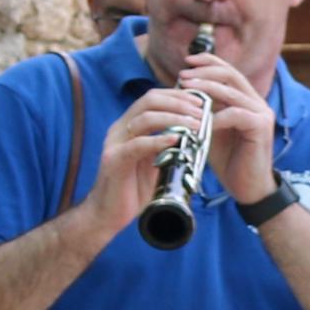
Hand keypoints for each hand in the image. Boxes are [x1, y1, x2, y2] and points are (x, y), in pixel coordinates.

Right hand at [94, 84, 200, 232]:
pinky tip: (176, 140)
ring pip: (145, 118)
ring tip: (196, 125)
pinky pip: (138, 145)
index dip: (177, 95)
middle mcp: (119, 129)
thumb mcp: (155, 161)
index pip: (153, 97)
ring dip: (174, 118)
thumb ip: (167, 145)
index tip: (201, 101)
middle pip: (149, 100)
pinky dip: (159, 140)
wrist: (108, 214)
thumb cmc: (134, 189)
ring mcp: (115, 143)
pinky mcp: (113, 160)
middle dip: (179, 102)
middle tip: (202, 111)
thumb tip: (195, 133)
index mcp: (128, 125)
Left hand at [182, 45, 278, 205]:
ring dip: (206, 89)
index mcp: (246, 100)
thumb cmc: (229, 160)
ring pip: (232, 91)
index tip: (187, 61)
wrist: (249, 188)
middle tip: (183, 76)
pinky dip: (216, 116)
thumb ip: (203, 111)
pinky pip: (236, 114)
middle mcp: (257, 102)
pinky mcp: (261, 127)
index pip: (228, 71)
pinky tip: (202, 121)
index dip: (209, 62)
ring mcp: (262, 113)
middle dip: (204, 72)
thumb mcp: (211, 130)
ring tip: (186, 89)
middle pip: (231, 74)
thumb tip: (180, 94)